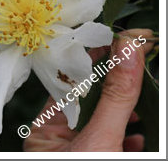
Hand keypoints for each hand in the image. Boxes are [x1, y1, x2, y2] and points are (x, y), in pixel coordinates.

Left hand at [23, 29, 153, 151]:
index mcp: (45, 129)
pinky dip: (130, 133)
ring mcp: (78, 147)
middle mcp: (59, 136)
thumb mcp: (99, 141)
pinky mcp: (98, 154)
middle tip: (138, 55)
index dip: (98, 58)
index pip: (71, 81)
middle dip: (116, 80)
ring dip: (127, 106)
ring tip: (144, 89)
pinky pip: (113, 136)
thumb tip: (127, 50)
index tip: (121, 40)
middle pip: (91, 96)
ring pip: (105, 115)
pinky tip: (140, 134)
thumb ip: (113, 99)